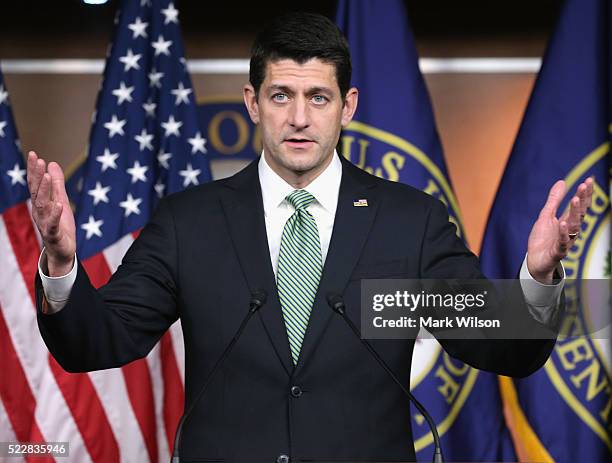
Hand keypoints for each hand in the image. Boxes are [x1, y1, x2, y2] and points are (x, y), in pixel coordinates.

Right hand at [27, 151, 75, 276]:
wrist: (62, 251)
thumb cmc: (61, 225)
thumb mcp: (61, 201)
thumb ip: (57, 184)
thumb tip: (52, 163)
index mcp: (41, 203)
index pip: (35, 184)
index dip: (34, 170)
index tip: (34, 154)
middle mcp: (40, 212)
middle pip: (36, 192)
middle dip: (36, 175)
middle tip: (37, 159)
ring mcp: (45, 223)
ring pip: (43, 206)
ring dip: (44, 190)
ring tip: (46, 176)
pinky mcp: (54, 235)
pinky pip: (53, 224)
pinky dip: (55, 215)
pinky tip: (58, 205)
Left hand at [526, 177, 592, 283]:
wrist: (535, 260)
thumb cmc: (543, 238)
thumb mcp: (546, 216)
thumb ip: (554, 200)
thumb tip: (562, 181)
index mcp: (568, 220)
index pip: (579, 205)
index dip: (585, 193)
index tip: (589, 180)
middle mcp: (570, 230)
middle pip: (579, 213)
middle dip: (582, 199)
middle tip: (584, 185)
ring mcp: (565, 241)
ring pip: (574, 226)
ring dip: (575, 213)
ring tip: (575, 199)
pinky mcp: (558, 252)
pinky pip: (563, 243)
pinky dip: (563, 233)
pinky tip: (563, 223)